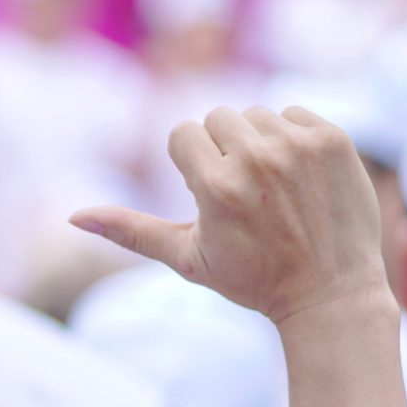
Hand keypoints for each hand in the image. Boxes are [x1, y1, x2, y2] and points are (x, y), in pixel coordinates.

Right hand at [72, 106, 388, 325]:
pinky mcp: (333, 141)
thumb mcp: (187, 258)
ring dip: (259, 142)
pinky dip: (294, 138)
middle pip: (218, 118)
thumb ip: (130, 231)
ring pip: (256, 114)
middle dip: (223, 149)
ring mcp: (299, 147)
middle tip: (247, 193)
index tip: (214, 197)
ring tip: (276, 187)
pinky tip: (301, 178)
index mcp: (215, 186)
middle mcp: (257, 160)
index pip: (182, 134)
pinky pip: (295, 113)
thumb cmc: (254, 280)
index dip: (192, 165)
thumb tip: (73, 216)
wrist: (332, 293)